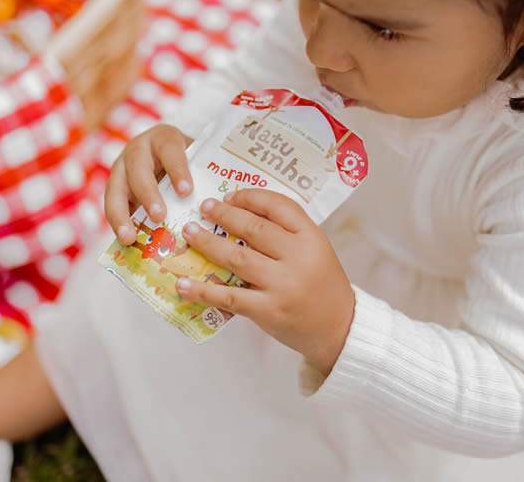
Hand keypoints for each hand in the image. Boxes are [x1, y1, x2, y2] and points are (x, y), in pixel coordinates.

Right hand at [105, 124, 192, 244]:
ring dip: (121, 214)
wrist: (166, 157)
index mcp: (164, 138)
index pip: (170, 150)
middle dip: (148, 194)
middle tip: (159, 217)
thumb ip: (204, 175)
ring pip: (116, 188)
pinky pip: (111, 206)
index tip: (186, 191)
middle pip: (139, 168)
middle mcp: (138, 149)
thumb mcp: (196, 159)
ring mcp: (121, 167)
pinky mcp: (113, 187)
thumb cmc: (187, 161)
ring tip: (129, 238)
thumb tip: (219, 203)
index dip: (177, 170)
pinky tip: (125, 241)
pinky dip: (117, 223)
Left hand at [176, 189, 354, 375]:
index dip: (250, 197)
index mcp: (311, 237)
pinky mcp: (268, 311)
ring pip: (236, 257)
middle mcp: (298, 258)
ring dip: (207, 243)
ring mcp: (282, 285)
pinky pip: (229, 297)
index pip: (278, 206)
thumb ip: (286, 235)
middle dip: (224, 215)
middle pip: (253, 228)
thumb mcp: (315, 251)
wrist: (339, 328)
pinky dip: (203, 290)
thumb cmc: (322, 285)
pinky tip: (184, 284)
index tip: (230, 196)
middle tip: (204, 207)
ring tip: (190, 232)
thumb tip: (239, 214)